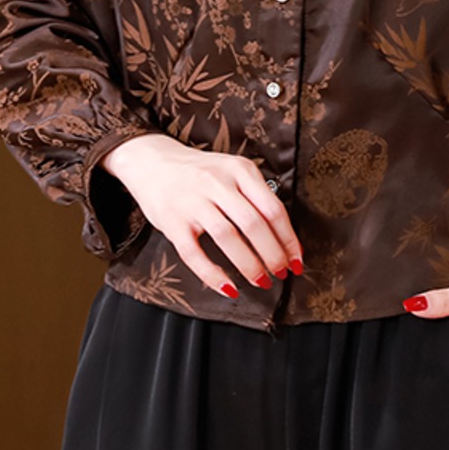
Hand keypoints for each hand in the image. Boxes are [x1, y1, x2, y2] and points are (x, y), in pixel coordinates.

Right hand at [101, 133, 303, 298]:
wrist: (151, 161)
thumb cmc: (199, 172)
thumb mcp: (231, 171)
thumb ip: (254, 195)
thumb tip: (283, 236)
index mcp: (239, 170)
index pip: (272, 208)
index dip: (288, 239)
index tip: (297, 260)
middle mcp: (217, 182)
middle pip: (253, 224)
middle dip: (273, 255)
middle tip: (282, 273)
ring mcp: (193, 201)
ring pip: (227, 237)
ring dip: (249, 264)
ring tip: (261, 280)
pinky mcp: (172, 221)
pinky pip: (194, 254)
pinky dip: (213, 274)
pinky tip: (228, 288)